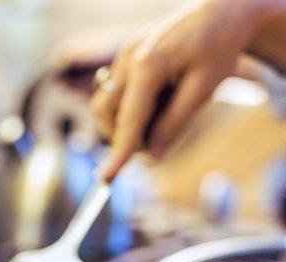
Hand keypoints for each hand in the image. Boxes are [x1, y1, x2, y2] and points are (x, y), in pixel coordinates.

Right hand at [92, 0, 262, 180]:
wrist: (221, 11)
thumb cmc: (217, 46)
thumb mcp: (204, 89)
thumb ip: (174, 123)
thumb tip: (151, 155)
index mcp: (147, 65)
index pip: (128, 120)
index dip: (118, 152)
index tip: (106, 179)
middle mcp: (126, 59)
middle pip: (105, 112)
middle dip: (122, 134)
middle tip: (155, 142)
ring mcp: (122, 56)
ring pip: (108, 103)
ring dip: (128, 120)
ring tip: (166, 110)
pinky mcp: (124, 57)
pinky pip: (118, 91)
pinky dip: (133, 105)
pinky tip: (162, 95)